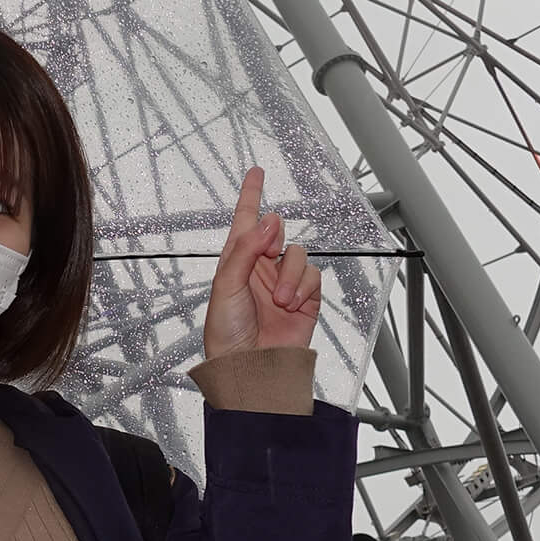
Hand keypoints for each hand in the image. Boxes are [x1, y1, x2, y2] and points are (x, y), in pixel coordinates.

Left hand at [204, 167, 322, 359]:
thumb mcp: (226, 287)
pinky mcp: (305, 298)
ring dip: (289, 274)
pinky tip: (290, 303)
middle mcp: (260, 268)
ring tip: (279, 298)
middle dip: (274, 239)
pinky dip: (302, 286)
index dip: (251, 195)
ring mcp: (284, 282)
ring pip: (298, 254)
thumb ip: (245, 250)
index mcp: (236, 261)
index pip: (245, 220)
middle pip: (277, 233)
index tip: (256, 172)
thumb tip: (268, 221)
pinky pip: (313, 275)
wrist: (251, 367)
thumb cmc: (227, 334)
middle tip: (268, 251)